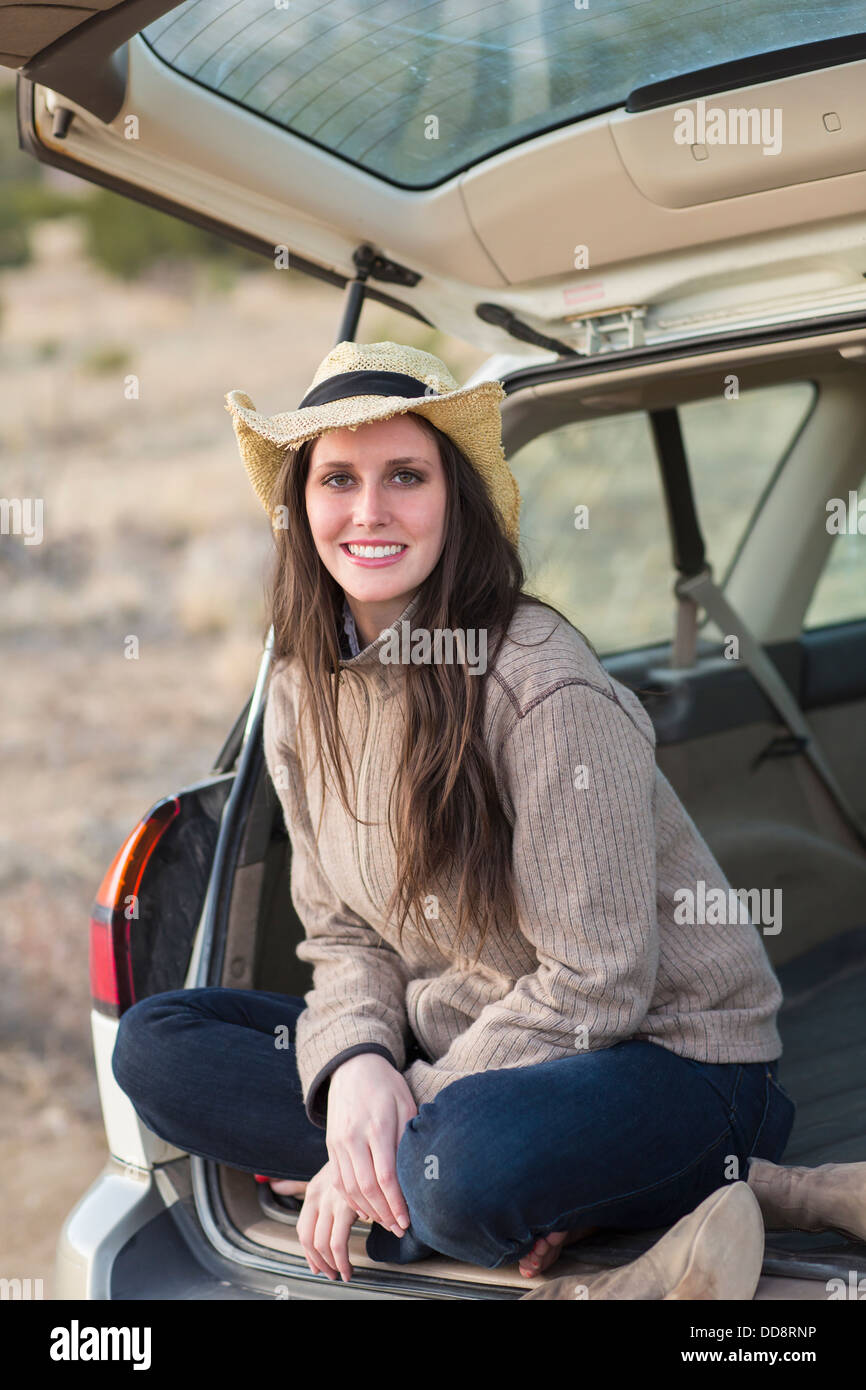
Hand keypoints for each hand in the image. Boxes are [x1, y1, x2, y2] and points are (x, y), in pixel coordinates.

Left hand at [296, 1159, 362, 1281]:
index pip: (303, 1230)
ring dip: (333, 1265)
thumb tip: (273, 1185)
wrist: (371, 1149)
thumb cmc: (350, 1165)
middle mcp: (318, 1197)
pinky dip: (343, 1259)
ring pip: (323, 1244)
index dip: (308, 1253)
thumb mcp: (322, 1174)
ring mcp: (332, 1201)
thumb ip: (297, 1184)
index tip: (317, 1267)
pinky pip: (339, 1242)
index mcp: (312, 1192)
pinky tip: (350, 1264)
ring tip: (344, 1272)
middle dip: (321, 1263)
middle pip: (310, 1240)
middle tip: (331, 1274)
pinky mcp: (348, 1206)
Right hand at [325, 1052, 416, 1237]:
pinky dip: (351, 1200)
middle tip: (399, 1228)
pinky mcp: (330, 1146)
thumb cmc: (385, 1086)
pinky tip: (367, 1209)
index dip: (397, 1203)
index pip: (386, 1176)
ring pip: (350, 1188)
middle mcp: (354, 1138)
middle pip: (367, 1187)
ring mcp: (338, 1143)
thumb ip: (407, 1137)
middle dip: (385, 1214)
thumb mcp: (404, 1104)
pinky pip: (338, 1181)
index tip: (408, 1220)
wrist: (353, 1067)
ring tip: (386, 1222)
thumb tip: (415, 1172)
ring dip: (369, 1210)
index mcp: (377, 1127)